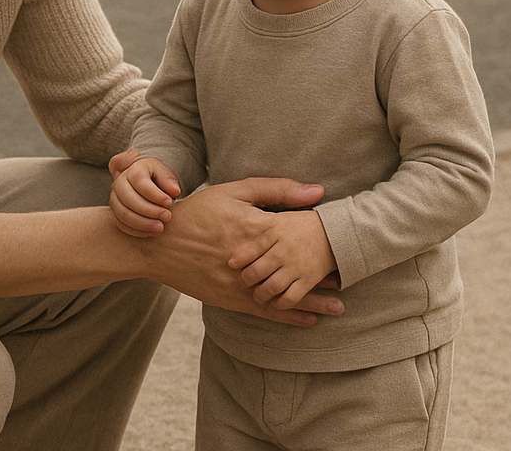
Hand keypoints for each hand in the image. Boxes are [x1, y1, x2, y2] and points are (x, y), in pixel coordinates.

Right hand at [108, 150, 180, 236]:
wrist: (144, 181)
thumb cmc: (156, 177)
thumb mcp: (165, 173)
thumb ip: (169, 180)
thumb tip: (175, 191)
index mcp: (133, 170)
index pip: (141, 183)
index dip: (155, 195)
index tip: (169, 203)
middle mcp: (120, 183)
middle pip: (129, 199)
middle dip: (149, 210)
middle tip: (167, 217)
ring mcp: (115, 198)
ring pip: (123, 213)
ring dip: (142, 223)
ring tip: (160, 228)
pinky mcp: (115, 212)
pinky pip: (121, 224)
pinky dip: (136, 230)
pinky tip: (151, 232)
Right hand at [143, 177, 344, 326]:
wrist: (159, 245)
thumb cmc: (197, 212)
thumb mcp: (234, 191)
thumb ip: (276, 189)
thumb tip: (317, 191)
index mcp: (256, 228)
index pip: (299, 235)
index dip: (323, 241)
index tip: (344, 243)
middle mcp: (253, 260)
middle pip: (297, 270)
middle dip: (324, 275)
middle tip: (351, 278)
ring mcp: (242, 283)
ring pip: (286, 296)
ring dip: (314, 302)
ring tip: (339, 307)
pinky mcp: (232, 299)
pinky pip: (267, 312)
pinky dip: (289, 317)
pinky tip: (308, 320)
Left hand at [228, 209, 340, 310]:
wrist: (337, 231)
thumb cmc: (304, 223)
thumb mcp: (282, 212)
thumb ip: (263, 213)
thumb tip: (242, 216)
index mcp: (276, 229)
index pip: (252, 246)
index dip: (240, 258)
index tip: (231, 264)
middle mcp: (284, 249)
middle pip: (258, 270)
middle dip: (247, 279)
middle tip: (244, 281)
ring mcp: (296, 265)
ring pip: (272, 286)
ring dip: (261, 294)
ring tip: (258, 295)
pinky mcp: (308, 279)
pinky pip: (290, 297)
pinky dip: (280, 303)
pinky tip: (276, 302)